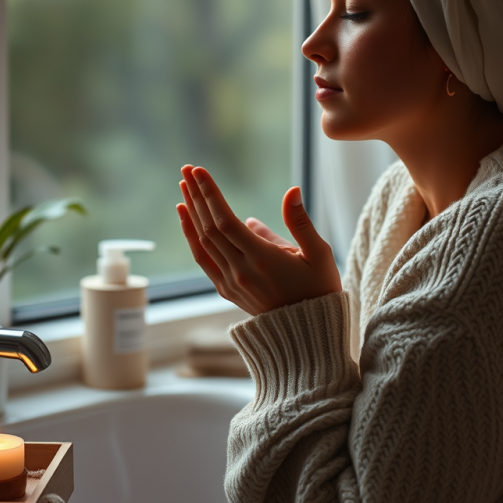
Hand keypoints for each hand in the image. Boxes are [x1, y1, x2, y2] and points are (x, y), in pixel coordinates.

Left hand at [176, 165, 340, 315]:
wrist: (308, 335)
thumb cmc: (319, 290)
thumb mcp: (318, 254)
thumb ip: (301, 222)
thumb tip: (292, 190)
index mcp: (262, 260)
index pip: (226, 221)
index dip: (210, 194)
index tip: (199, 171)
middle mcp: (240, 272)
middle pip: (209, 228)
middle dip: (196, 195)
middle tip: (187, 168)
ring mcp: (230, 282)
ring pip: (202, 242)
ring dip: (191, 212)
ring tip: (184, 186)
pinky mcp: (226, 290)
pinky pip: (203, 258)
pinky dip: (191, 236)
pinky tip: (187, 217)